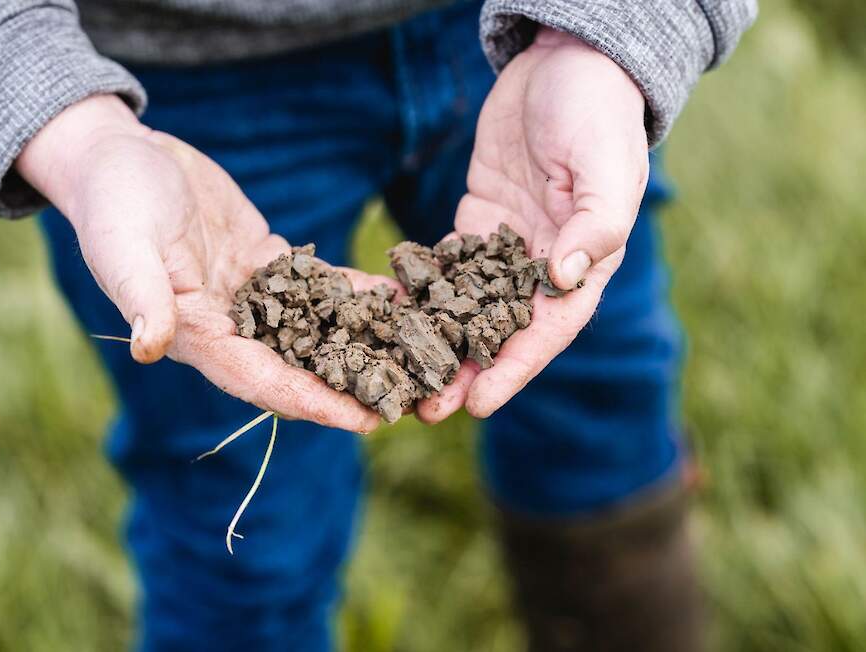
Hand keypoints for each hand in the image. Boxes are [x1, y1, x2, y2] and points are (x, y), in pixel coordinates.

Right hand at [17, 95, 385, 432]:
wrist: (119, 157)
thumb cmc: (114, 199)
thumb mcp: (123, 242)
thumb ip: (141, 293)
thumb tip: (150, 347)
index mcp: (195, 332)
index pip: (260, 380)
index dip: (312, 402)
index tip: (362, 422)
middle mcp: (228, 324)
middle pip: (297, 368)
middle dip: (349, 388)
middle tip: (407, 402)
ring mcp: (250, 295)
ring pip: (314, 331)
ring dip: (361, 346)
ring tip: (414, 358)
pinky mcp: (265, 262)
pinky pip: (317, 285)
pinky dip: (353, 293)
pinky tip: (394, 298)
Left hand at [417, 28, 649, 421]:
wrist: (564, 63)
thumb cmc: (596, 112)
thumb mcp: (605, 166)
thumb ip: (594, 224)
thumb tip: (562, 279)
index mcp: (584, 263)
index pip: (547, 331)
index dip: (514, 370)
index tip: (479, 404)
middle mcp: (543, 265)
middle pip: (502, 332)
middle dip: (466, 372)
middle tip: (425, 408)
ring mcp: (506, 246)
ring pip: (469, 308)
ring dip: (439, 345)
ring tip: (401, 377)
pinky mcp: (476, 222)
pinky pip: (446, 266)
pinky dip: (422, 293)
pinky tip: (391, 318)